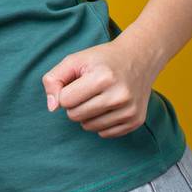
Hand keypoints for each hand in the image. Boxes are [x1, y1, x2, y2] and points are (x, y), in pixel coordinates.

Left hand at [41, 37, 161, 139]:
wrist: (139, 58)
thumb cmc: (102, 60)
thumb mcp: (74, 60)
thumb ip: (53, 79)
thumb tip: (52, 108)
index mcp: (103, 78)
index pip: (65, 101)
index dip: (66, 92)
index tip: (77, 82)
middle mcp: (119, 96)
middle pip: (75, 116)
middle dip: (75, 104)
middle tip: (88, 90)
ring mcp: (129, 110)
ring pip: (88, 127)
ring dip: (87, 114)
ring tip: (99, 96)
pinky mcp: (135, 121)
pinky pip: (104, 134)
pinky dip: (101, 122)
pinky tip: (110, 106)